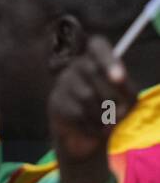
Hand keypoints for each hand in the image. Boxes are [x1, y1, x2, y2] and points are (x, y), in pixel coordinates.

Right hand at [50, 36, 135, 182]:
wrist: (87, 137)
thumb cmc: (110, 112)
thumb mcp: (127, 101)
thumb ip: (127, 91)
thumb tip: (118, 87)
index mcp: (96, 61)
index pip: (98, 45)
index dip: (108, 59)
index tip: (119, 78)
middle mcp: (76, 66)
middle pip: (93, 71)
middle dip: (111, 96)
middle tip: (119, 112)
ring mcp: (63, 83)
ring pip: (86, 94)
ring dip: (102, 114)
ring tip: (105, 123)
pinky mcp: (55, 102)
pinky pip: (76, 112)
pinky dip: (91, 126)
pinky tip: (92, 129)